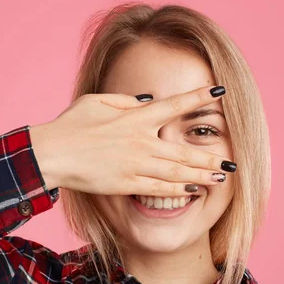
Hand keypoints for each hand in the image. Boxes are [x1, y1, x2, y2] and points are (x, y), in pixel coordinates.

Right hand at [29, 85, 235, 196]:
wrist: (51, 153)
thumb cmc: (71, 124)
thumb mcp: (97, 101)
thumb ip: (126, 101)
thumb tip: (148, 101)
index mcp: (135, 117)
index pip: (175, 106)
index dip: (199, 98)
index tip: (220, 92)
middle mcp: (140, 141)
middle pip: (183, 150)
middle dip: (210, 157)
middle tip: (232, 162)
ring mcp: (134, 165)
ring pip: (176, 173)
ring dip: (201, 176)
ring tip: (220, 178)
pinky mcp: (126, 184)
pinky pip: (158, 189)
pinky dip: (177, 190)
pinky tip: (192, 191)